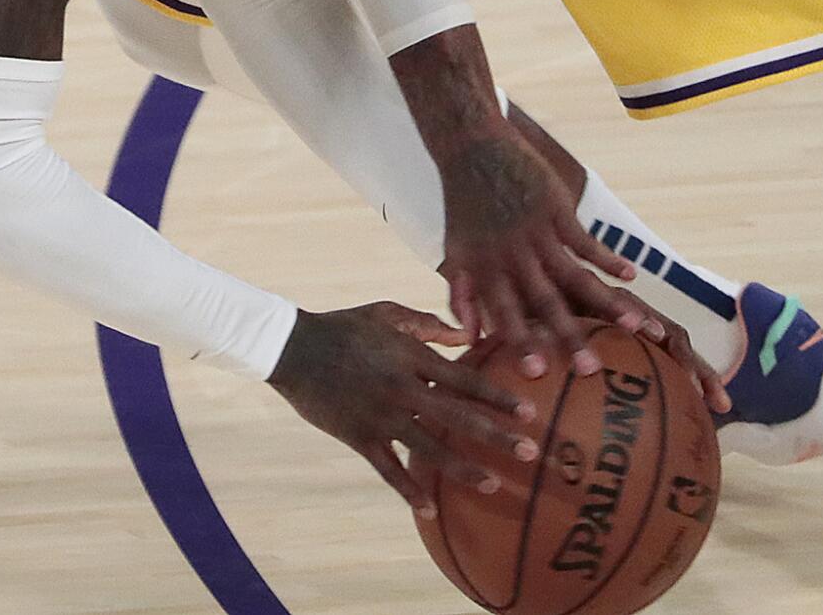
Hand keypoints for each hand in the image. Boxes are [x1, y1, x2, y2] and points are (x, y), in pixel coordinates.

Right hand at [268, 302, 538, 515]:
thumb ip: (426, 324)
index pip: (462, 378)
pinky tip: (428, 509)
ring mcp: (380, 414)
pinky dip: (407, 489)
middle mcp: (400, 387)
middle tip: (529, 453)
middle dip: (495, 435)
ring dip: (462, 467)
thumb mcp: (384, 313)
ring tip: (492, 484)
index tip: (528, 412)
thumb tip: (465, 333)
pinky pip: (387, 467)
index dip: (497, 396)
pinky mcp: (359, 435)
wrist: (292, 346)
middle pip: (456, 415)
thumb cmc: (343, 326)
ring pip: (428, 446)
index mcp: (409, 356)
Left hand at [435, 128, 729, 411]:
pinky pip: (588, 240)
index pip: (504, 313)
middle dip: (568, 336)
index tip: (537, 375)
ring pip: (575, 274)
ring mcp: (537, 232)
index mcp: (486, 269)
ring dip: (606, 301)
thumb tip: (471, 340)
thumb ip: (461, 296)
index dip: (519, 342)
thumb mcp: (453, 251)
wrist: (472, 150)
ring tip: (636, 327)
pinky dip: (610, 258)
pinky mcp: (556, 210)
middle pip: (544, 302)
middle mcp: (513, 256)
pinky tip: (633, 276)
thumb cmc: (464, 207)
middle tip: (591, 371)